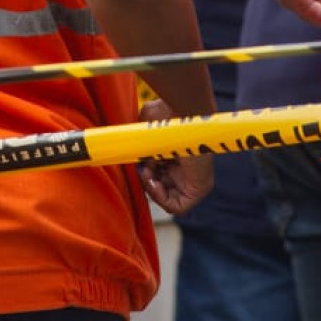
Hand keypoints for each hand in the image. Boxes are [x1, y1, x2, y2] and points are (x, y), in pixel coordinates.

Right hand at [135, 99, 213, 214]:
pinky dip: (162, 199)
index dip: (145, 171)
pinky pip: (178, 207)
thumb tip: (121, 145)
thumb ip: (136, 137)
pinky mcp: (199, 188)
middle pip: (162, 187)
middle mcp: (186, 167)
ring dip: (152, 189)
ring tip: (148, 173)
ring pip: (168, 198)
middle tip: (143, 168)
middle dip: (147, 181)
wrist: (183, 113)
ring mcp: (193, 179)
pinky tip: (155, 183)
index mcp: (175, 153)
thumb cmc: (167, 113)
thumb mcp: (144, 124)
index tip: (139, 161)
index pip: (158, 173)